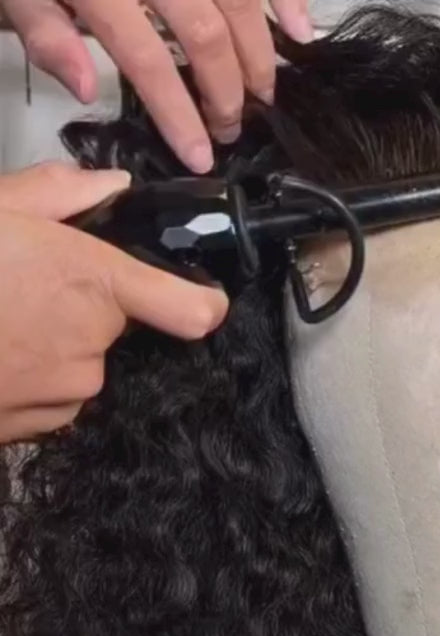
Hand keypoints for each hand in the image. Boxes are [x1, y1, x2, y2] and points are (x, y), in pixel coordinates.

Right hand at [0, 162, 227, 444]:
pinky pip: (52, 394)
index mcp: (91, 283)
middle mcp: (92, 345)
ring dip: (46, 339)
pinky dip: (26, 374)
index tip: (202, 298)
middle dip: (75, 305)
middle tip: (18, 283)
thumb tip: (108, 187)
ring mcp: (67, 392)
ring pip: (78, 359)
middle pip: (109, 323)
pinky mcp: (41, 426)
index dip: (203, 304)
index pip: (190, 310)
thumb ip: (56, 197)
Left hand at [4, 0, 314, 173]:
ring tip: (266, 93)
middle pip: (204, 33)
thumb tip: (85, 88)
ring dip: (261, 50)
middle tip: (234, 128)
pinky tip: (301, 28)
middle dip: (227, 90)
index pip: (147, 60)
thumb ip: (42, 27)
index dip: (179, 114)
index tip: (201, 157)